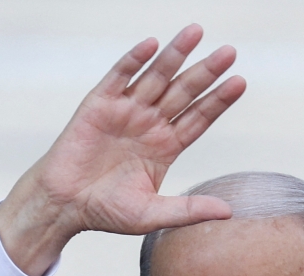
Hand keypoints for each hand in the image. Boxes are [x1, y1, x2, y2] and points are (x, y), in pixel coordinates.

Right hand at [0, 24, 245, 275]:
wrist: (64, 205)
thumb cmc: (106, 211)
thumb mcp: (153, 214)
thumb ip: (189, 209)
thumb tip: (229, 212)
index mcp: (166, 146)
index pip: (199, 117)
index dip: (218, 100)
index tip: (239, 82)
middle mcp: (150, 124)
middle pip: (184, 92)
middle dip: (206, 72)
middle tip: (229, 52)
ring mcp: (126, 111)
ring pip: (156, 77)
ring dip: (175, 55)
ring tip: (195, 32)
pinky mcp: (99, 104)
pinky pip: (119, 76)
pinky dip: (134, 60)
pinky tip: (151, 44)